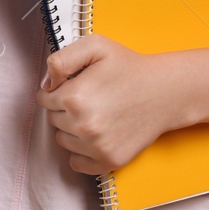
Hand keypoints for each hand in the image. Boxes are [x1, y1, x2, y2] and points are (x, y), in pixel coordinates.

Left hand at [35, 34, 190, 175]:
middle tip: (88, 98)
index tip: (73, 85)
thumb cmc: (128, 66)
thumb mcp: (95, 46)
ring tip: (95, 114)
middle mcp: (83, 125)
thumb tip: (46, 84)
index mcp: (74, 97)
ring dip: (71, 129)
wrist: (164, 92)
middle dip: (63, 109)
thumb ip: (61, 60)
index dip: (56, 90)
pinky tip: (95, 136)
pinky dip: (81, 152)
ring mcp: (96, 147)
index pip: (44, 99)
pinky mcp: (109, 161)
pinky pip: (76, 164)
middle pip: (52, 120)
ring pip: (63, 141)